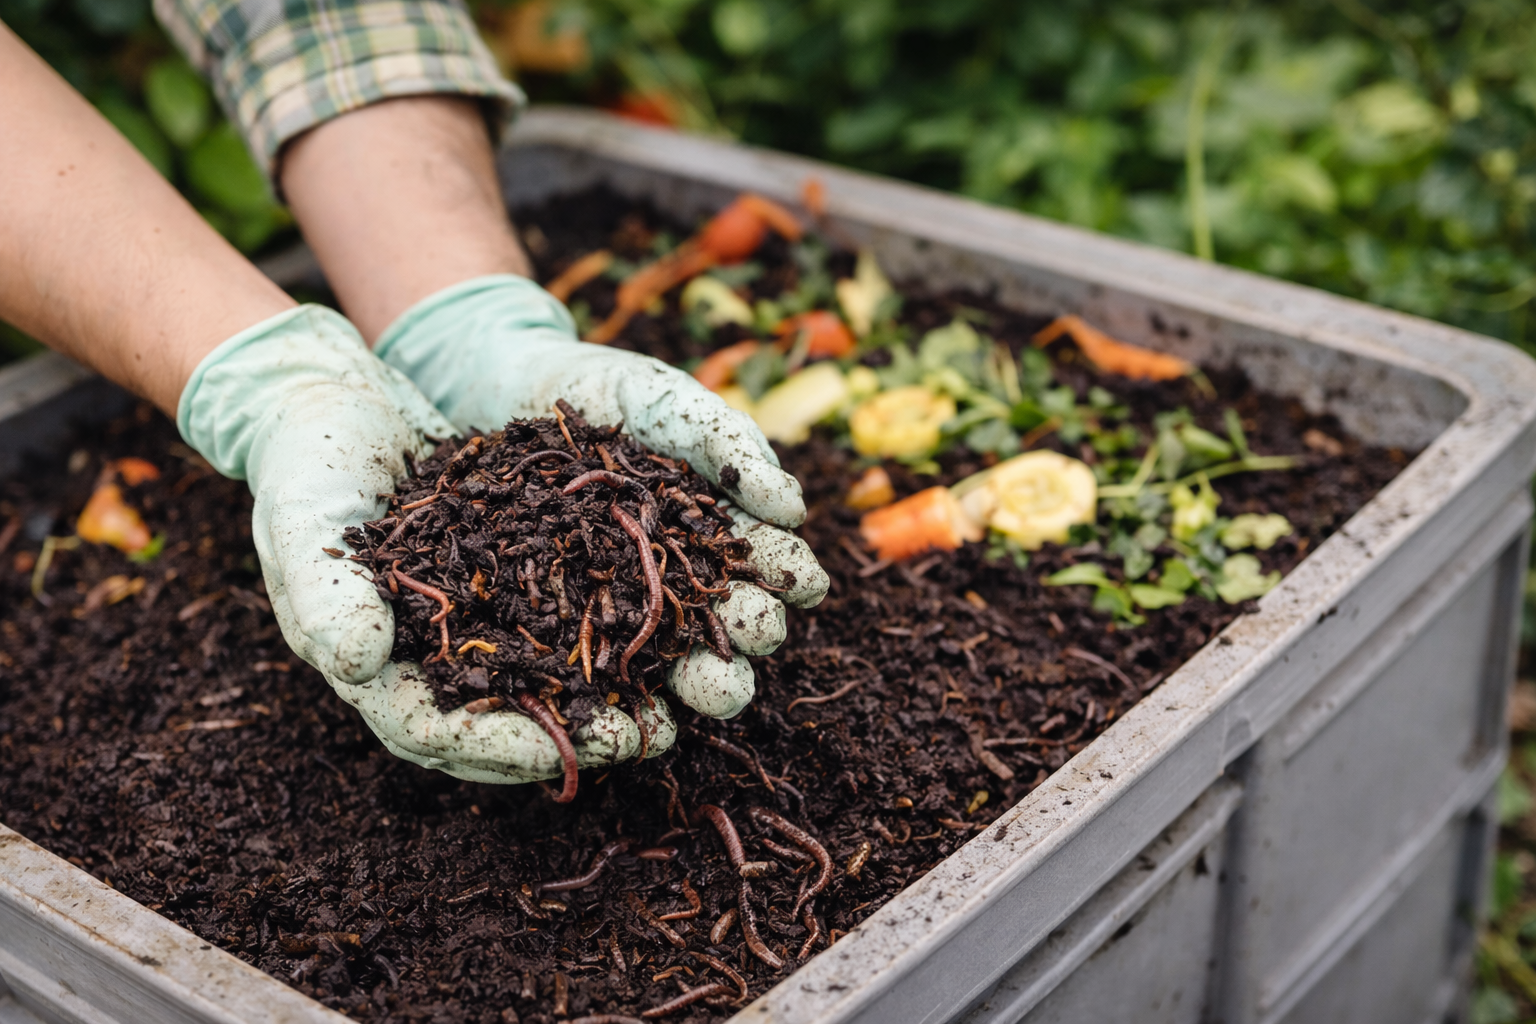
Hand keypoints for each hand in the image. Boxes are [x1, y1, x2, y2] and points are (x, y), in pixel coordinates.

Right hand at [179, 306, 681, 783]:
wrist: (335, 401)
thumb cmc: (304, 465)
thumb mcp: (304, 521)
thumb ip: (326, 594)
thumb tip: (355, 664)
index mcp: (376, 669)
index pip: (439, 734)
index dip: (501, 750)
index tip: (563, 755)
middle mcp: (436, 657)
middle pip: (510, 718)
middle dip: (579, 733)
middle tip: (648, 738)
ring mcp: (483, 617)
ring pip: (555, 671)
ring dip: (617, 688)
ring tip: (681, 696)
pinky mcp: (519, 572)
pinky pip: (576, 606)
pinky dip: (623, 617)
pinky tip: (675, 614)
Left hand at [375, 274, 830, 723]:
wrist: (502, 383)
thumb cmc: (603, 390)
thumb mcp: (669, 403)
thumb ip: (728, 445)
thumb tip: (793, 507)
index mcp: (715, 533)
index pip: (763, 565)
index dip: (787, 580)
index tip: (801, 587)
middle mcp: (674, 580)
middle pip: (721, 624)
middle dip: (743, 643)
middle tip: (755, 646)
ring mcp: (615, 605)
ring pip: (662, 655)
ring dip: (692, 682)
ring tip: (707, 696)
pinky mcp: (554, 622)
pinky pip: (584, 663)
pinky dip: (608, 691)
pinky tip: (626, 712)